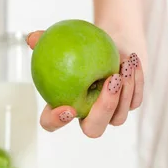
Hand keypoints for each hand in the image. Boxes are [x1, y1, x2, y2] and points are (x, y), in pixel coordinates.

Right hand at [26, 30, 144, 137]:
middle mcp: (89, 115)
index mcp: (66, 106)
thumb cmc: (85, 42)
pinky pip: (134, 100)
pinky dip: (136, 81)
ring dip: (124, 92)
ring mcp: (111, 113)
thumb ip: (46, 39)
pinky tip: (132, 61)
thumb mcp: (66, 38)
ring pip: (118, 117)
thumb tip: (31, 38)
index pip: (53, 123)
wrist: (113, 38)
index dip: (56, 122)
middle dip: (103, 109)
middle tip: (111, 83)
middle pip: (94, 129)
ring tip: (124, 65)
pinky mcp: (130, 103)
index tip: (66, 108)